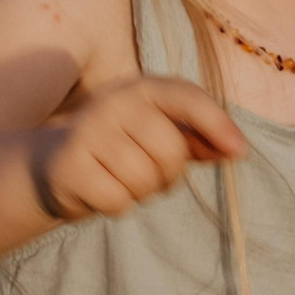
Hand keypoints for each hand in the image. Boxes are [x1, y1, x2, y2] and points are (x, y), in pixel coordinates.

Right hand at [30, 76, 246, 220]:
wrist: (54, 165)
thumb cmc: (123, 149)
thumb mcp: (163, 136)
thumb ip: (201, 140)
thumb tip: (237, 150)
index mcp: (142, 89)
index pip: (188, 98)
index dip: (217, 124)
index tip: (240, 152)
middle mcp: (112, 102)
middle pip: (170, 151)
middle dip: (169, 175)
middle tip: (151, 174)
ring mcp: (86, 131)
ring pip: (144, 180)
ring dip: (143, 193)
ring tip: (122, 180)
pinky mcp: (68, 165)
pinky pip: (118, 201)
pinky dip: (118, 206)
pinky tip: (101, 191)